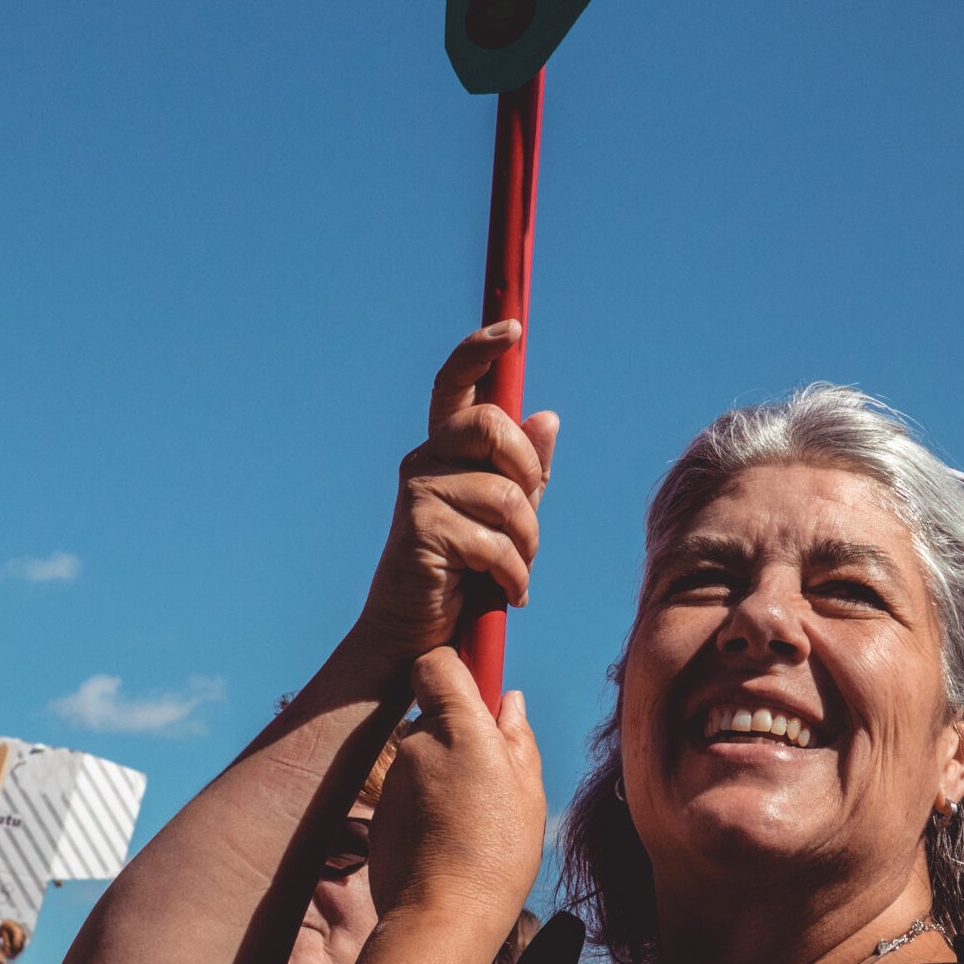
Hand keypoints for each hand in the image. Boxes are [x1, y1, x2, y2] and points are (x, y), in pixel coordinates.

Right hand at [351, 325, 559, 674]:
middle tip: (527, 526)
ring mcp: (419, 491)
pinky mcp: (421, 529)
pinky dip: (514, 576)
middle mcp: (426, 460)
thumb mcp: (506, 519)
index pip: (456, 386)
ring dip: (526, 544)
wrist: (416, 635)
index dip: (479, 350)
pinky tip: (505, 593)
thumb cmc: (465, 575)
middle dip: (528, 474)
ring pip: (507, 493)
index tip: (510, 329)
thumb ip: (525, 471)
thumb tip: (547, 416)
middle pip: (494, 425)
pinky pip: (496, 542)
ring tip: (512, 572)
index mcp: (446, 451)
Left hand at [367, 649, 546, 934]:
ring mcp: (393, 777)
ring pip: (424, 757)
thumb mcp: (528, 790)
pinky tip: (449, 838)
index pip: (438, 662)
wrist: (443, 917)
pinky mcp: (380, 809)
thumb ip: (517, 735)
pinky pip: (410, 791)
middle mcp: (416, 744)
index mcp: (458, 727)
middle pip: (436, 716)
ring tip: (474, 820)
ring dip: (446, 774)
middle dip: (461, 734)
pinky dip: (428, 805)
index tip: (479, 682)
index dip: (457, 665)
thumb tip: (509, 700)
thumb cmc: (496, 854)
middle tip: (493, 776)